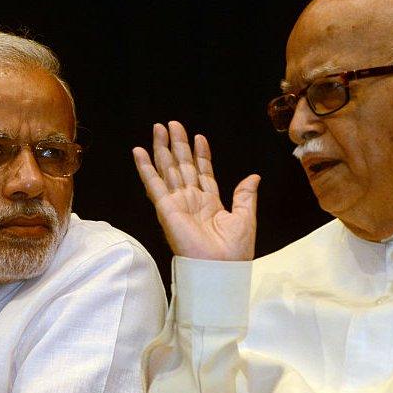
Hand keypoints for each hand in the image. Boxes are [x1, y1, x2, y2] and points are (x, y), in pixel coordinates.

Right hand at [133, 121, 259, 260]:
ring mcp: (177, 204)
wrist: (220, 268)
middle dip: (178, 145)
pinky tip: (139, 152)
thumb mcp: (246, 217)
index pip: (203, 173)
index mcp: (210, 204)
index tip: (199, 137)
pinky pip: (153, 185)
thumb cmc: (234, 251)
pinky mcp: (166, 209)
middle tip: (173, 124)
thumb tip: (253, 177)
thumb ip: (245, 195)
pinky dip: (145, 168)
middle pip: (183, 166)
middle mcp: (191, 201)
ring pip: (168, 170)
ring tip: (159, 128)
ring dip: (162, 148)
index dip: (201, 154)